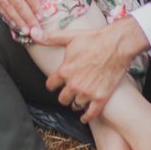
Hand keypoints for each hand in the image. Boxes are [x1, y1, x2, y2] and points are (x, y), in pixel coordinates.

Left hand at [31, 18, 149, 122]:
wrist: (117, 45)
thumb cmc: (94, 39)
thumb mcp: (70, 37)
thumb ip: (50, 38)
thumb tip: (32, 32)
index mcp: (64, 71)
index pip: (50, 85)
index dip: (52, 85)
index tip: (55, 84)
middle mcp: (74, 84)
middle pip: (62, 98)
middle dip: (64, 95)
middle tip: (68, 92)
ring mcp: (87, 92)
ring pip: (75, 105)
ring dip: (76, 103)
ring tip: (78, 99)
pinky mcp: (101, 97)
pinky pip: (91, 113)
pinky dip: (87, 117)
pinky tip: (85, 117)